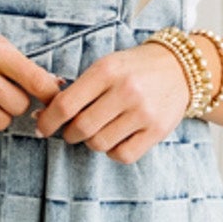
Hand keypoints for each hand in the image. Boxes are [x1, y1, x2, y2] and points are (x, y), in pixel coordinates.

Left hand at [32, 39, 196, 160]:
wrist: (179, 68)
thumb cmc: (133, 69)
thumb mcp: (106, 66)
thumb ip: (78, 89)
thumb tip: (44, 116)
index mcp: (107, 70)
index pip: (66, 105)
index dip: (48, 121)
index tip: (42, 127)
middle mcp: (126, 91)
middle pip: (81, 128)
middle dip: (70, 134)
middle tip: (72, 130)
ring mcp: (144, 112)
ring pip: (100, 144)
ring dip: (92, 142)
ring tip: (98, 130)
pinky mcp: (157, 130)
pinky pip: (122, 155)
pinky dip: (113, 151)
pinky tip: (116, 138)